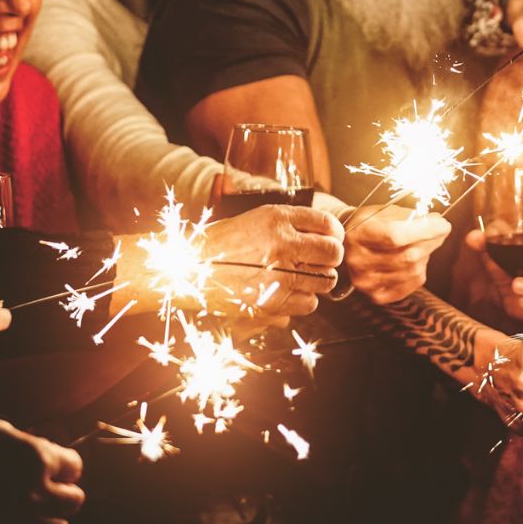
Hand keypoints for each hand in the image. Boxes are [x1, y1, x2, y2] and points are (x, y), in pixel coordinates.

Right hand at [0, 411, 82, 523]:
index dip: (65, 467)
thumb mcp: (5, 431)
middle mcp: (34, 490)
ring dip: (49, 521)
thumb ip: (35, 449)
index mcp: (39, 457)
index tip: (53, 468)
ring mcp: (16, 517)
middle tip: (42, 490)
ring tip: (31, 511)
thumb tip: (52, 463)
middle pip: (74, 502)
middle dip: (62, 495)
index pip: (76, 467)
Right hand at [198, 205, 344, 317]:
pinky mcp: (272, 302)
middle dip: (331, 257)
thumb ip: (287, 224)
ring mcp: (278, 275)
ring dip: (318, 281)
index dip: (334, 232)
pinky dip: (303, 300)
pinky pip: (308, 304)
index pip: (326, 223)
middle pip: (331, 252)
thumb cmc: (219, 243)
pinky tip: (289, 293)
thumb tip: (323, 233)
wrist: (188, 269)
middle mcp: (281, 244)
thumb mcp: (253, 220)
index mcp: (276, 219)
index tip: (332, 238)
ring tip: (303, 278)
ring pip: (324, 281)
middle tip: (323, 261)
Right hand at [343, 204, 449, 304]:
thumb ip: (408, 216)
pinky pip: (411, 284)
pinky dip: (421, 270)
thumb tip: (435, 221)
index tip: (443, 223)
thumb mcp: (383, 211)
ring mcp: (366, 281)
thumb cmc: (369, 224)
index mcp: (358, 234)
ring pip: (413, 270)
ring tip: (425, 243)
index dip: (424, 230)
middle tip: (441, 230)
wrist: (347, 245)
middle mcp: (358, 261)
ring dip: (427, 254)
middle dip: (432, 241)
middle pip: (407, 255)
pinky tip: (417, 259)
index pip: (395, 235)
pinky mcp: (376, 295)